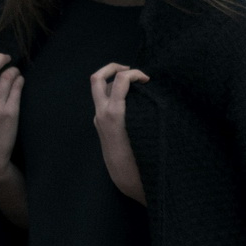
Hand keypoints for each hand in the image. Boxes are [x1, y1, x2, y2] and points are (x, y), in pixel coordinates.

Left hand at [90, 62, 149, 204]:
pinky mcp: (101, 125)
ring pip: (100, 90)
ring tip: (133, 84)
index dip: (135, 73)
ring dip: (115, 82)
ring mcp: (99, 119)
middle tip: (131, 70)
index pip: (121, 79)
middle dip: (113, 67)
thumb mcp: (145, 130)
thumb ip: (143, 108)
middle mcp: (102, 114)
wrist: (125, 178)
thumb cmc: (141, 158)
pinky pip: (104, 102)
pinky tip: (131, 100)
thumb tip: (147, 90)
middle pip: (97, 78)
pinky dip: (115, 94)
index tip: (148, 79)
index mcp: (113, 114)